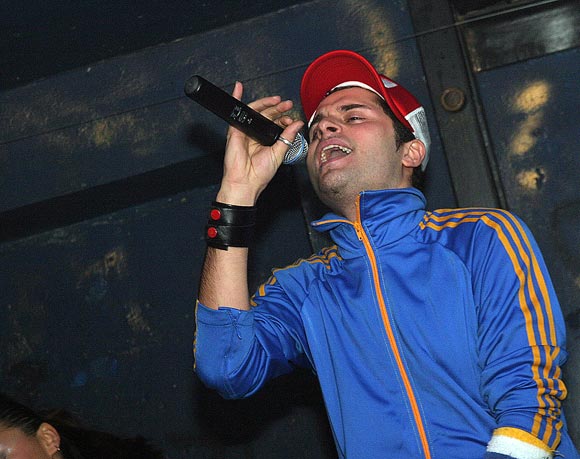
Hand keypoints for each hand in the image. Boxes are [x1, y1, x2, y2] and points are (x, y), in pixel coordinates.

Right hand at [217, 81, 303, 205]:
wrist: (246, 182)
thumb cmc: (259, 174)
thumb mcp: (279, 153)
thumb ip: (287, 137)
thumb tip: (297, 124)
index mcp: (266, 141)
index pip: (276, 124)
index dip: (285, 119)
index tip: (293, 120)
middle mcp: (256, 135)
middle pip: (267, 115)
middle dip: (278, 108)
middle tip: (288, 104)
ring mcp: (245, 132)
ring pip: (255, 111)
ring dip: (265, 103)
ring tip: (277, 100)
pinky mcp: (235, 131)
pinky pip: (236, 112)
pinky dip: (237, 98)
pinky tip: (239, 87)